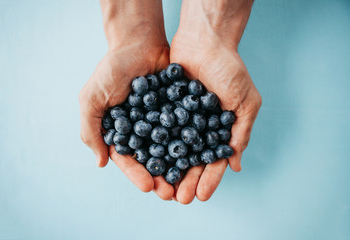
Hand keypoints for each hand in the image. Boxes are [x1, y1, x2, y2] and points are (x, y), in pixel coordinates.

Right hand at [79, 0, 174, 199]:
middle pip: (151, 159)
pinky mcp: (178, 110)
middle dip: (161, 177)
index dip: (137, 174)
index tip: (149, 187)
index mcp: (120, 131)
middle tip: (171, 194)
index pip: (128, 159)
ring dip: (178, 167)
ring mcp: (160, 121)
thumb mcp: (92, 98)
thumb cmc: (112, 69)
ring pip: (171, 149)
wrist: (139, 42)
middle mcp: (141, 130)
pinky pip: (186, 128)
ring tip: (188, 182)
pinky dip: (193, 142)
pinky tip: (201, 156)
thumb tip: (101, 163)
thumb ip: (91, 130)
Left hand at [169, 0, 261, 203]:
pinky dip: (152, 146)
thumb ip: (241, 131)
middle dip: (185, 180)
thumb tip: (235, 165)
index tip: (200, 196)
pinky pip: (157, 130)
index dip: (208, 179)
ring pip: (172, 150)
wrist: (204, 40)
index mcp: (218, 129)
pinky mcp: (162, 107)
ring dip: (167, 170)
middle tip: (178, 199)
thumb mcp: (245, 101)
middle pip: (190, 160)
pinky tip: (147, 162)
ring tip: (161, 188)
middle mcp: (198, 128)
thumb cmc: (229, 69)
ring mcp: (180, 119)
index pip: (213, 161)